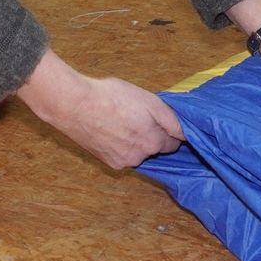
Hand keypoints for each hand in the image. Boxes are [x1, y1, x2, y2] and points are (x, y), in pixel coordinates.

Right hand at [17, 51, 183, 168]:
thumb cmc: (111, 96)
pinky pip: (125, 156)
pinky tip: (111, 132)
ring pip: (140, 152)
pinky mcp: (111, 163)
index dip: (170, 129)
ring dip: (137, 142)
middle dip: (153, 135)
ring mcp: (125, 161)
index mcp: (154, 140)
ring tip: (122, 123)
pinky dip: (122, 147)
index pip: (175, 141)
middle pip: (157, 147)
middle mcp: (142, 156)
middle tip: (138, 117)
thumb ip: (170, 118)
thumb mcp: (148, 100)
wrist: (75, 105)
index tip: (163, 121)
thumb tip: (185, 133)